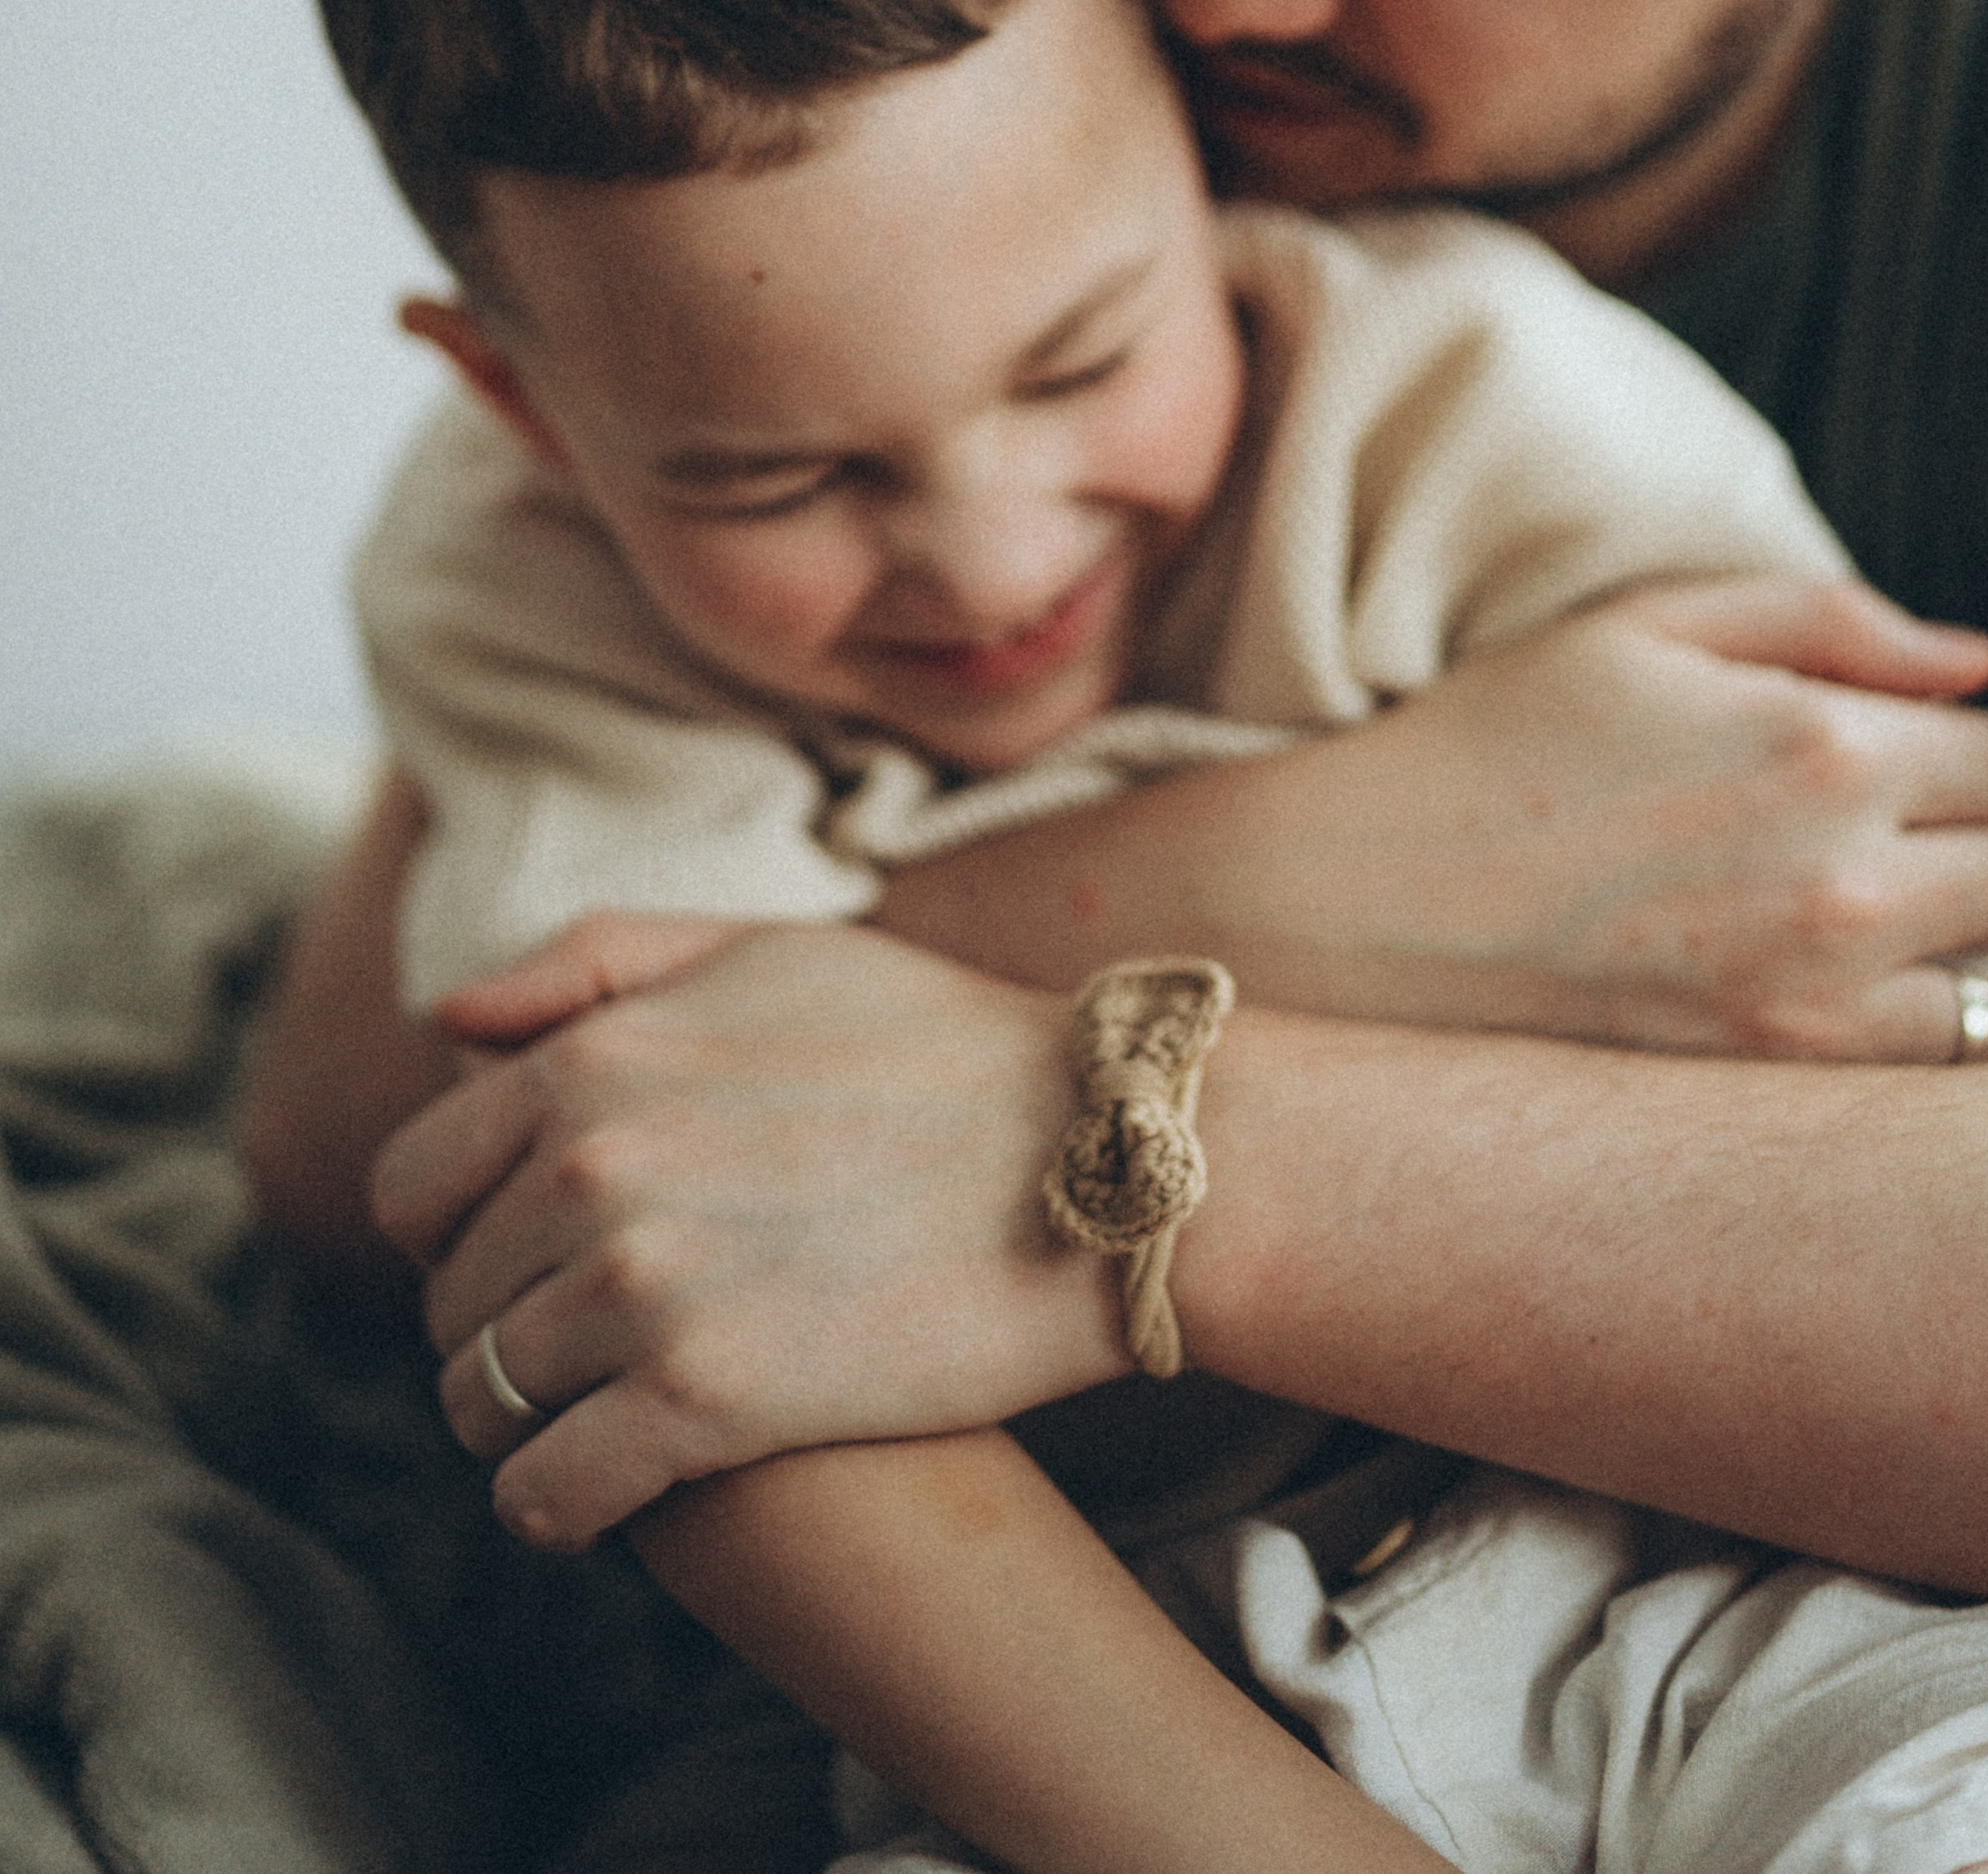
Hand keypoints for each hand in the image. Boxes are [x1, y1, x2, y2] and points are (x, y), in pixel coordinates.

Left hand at [372, 919, 1121, 1549]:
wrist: (1100, 1157)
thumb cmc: (938, 1048)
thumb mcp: (763, 952)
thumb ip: (594, 964)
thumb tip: (443, 1021)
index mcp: (591, 1060)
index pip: (413, 1185)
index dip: (456, 1235)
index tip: (526, 1259)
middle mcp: (591, 1168)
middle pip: (447, 1304)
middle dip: (500, 1330)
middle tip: (592, 1347)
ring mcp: (643, 1288)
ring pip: (482, 1408)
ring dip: (528, 1426)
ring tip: (610, 1416)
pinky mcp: (707, 1403)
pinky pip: (545, 1497)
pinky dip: (560, 1508)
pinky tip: (618, 1491)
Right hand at [884, 577, 1987, 1061]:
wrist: (1349, 913)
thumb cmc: (1486, 748)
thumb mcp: (1637, 628)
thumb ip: (1826, 617)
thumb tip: (1979, 660)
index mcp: (1813, 740)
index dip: (1949, 751)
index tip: (1887, 762)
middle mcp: (1838, 878)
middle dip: (1972, 846)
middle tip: (1881, 847)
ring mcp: (1815, 1006)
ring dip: (1980, 949)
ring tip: (1894, 933)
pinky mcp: (1777, 1095)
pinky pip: (1965, 1083)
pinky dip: (1984, 1052)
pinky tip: (1954, 1025)